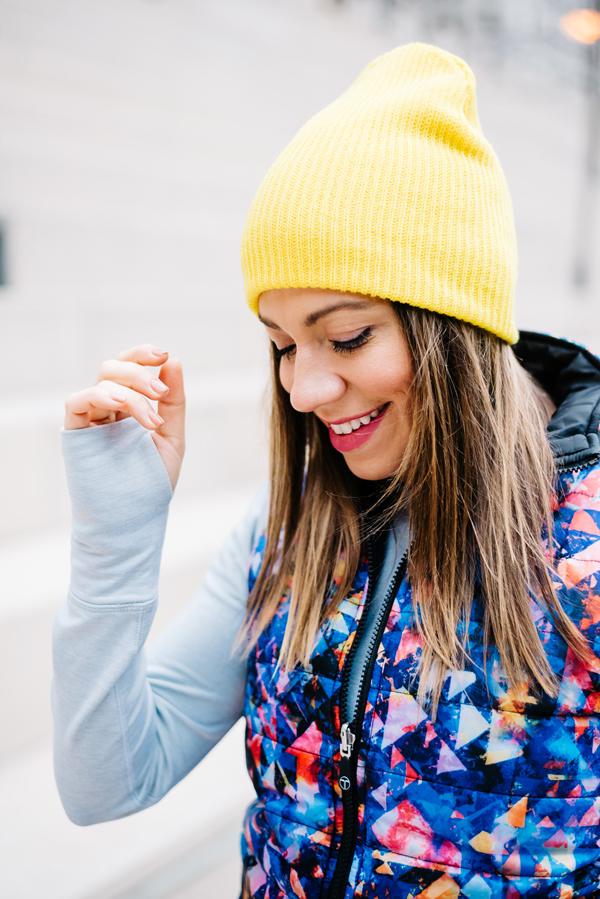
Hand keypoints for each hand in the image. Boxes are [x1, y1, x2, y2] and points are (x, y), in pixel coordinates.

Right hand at [64, 345, 184, 489]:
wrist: (134, 518)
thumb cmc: (151, 481)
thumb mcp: (172, 436)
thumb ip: (173, 401)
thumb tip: (173, 362)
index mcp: (128, 406)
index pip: (129, 367)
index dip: (142, 355)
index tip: (163, 355)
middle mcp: (108, 409)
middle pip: (113, 368)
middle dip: (139, 373)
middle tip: (160, 394)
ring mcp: (91, 420)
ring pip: (101, 382)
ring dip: (129, 390)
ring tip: (151, 417)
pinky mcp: (76, 434)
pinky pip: (76, 402)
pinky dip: (98, 395)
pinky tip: (120, 406)